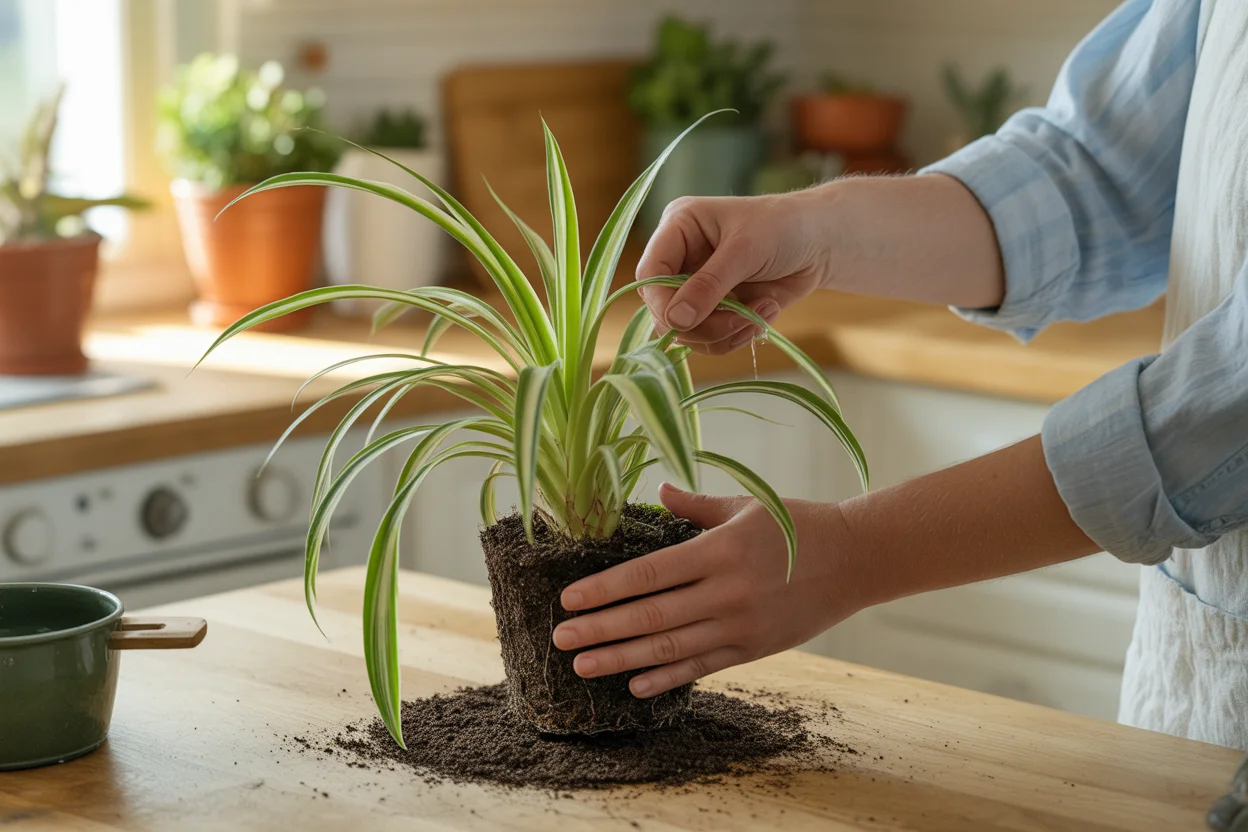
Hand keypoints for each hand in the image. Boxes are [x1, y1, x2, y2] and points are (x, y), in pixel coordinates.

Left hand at [551, 483, 861, 697]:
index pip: (648, 574)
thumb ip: (696, 506)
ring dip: (621, 658)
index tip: (568, 600)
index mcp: (719, 551)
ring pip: (670, 648)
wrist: (858, 560)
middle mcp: (726, 592)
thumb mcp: (746, 506)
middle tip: (559, 638)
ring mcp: (741, 625)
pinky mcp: (755, 649)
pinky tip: (634, 684)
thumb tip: (658, 492)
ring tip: (582, 666)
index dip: (604, 589)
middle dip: (600, 629)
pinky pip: (703, 667)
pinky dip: (667, 678)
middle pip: (650, 616)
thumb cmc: (798, 524)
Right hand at [637, 191, 833, 354]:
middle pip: (665, 310)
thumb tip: (675, 321)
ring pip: (688, 332)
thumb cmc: (783, 228)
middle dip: (704, 323)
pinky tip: (765, 312)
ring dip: (725, 332)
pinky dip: (738, 335)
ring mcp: (698, 288)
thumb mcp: (745, 251)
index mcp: (678, 228)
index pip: (650, 273)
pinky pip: (712, 340)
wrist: (821, 243)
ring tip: (759, 314)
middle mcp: (681, 259)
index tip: (685, 321)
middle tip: (741, 318)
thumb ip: (709, 285)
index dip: (662, 302)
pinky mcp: (717, 310)